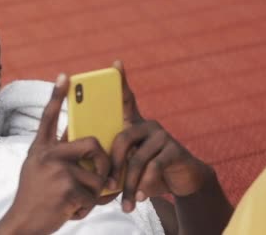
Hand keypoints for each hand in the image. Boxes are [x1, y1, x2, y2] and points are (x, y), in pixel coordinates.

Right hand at [0, 74, 110, 234]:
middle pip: (92, 143)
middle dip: (104, 161)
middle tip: (104, 176)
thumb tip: (87, 146)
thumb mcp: (38, 170)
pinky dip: (86, 209)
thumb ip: (58, 156)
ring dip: (92, 194)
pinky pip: (93, 196)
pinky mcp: (67, 189)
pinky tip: (70, 212)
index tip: (66, 76)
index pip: (49, 116)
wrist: (21, 224)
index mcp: (41, 149)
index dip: (57, 95)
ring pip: (97, 176)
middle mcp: (47, 155)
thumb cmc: (34, 198)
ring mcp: (57, 170)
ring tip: (74, 202)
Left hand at [108, 61, 211, 212]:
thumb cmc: (146, 173)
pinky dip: (144, 185)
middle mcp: (147, 125)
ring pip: (137, 158)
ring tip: (124, 202)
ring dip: (129, 183)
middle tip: (107, 186)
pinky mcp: (174, 149)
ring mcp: (162, 135)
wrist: (180, 183)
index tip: (115, 63)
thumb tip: (85, 159)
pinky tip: (139, 197)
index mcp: (132, 125)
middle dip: (113, 165)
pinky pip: (153, 167)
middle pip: (122, 138)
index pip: (126, 100)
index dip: (121, 81)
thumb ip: (112, 158)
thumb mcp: (128, 165)